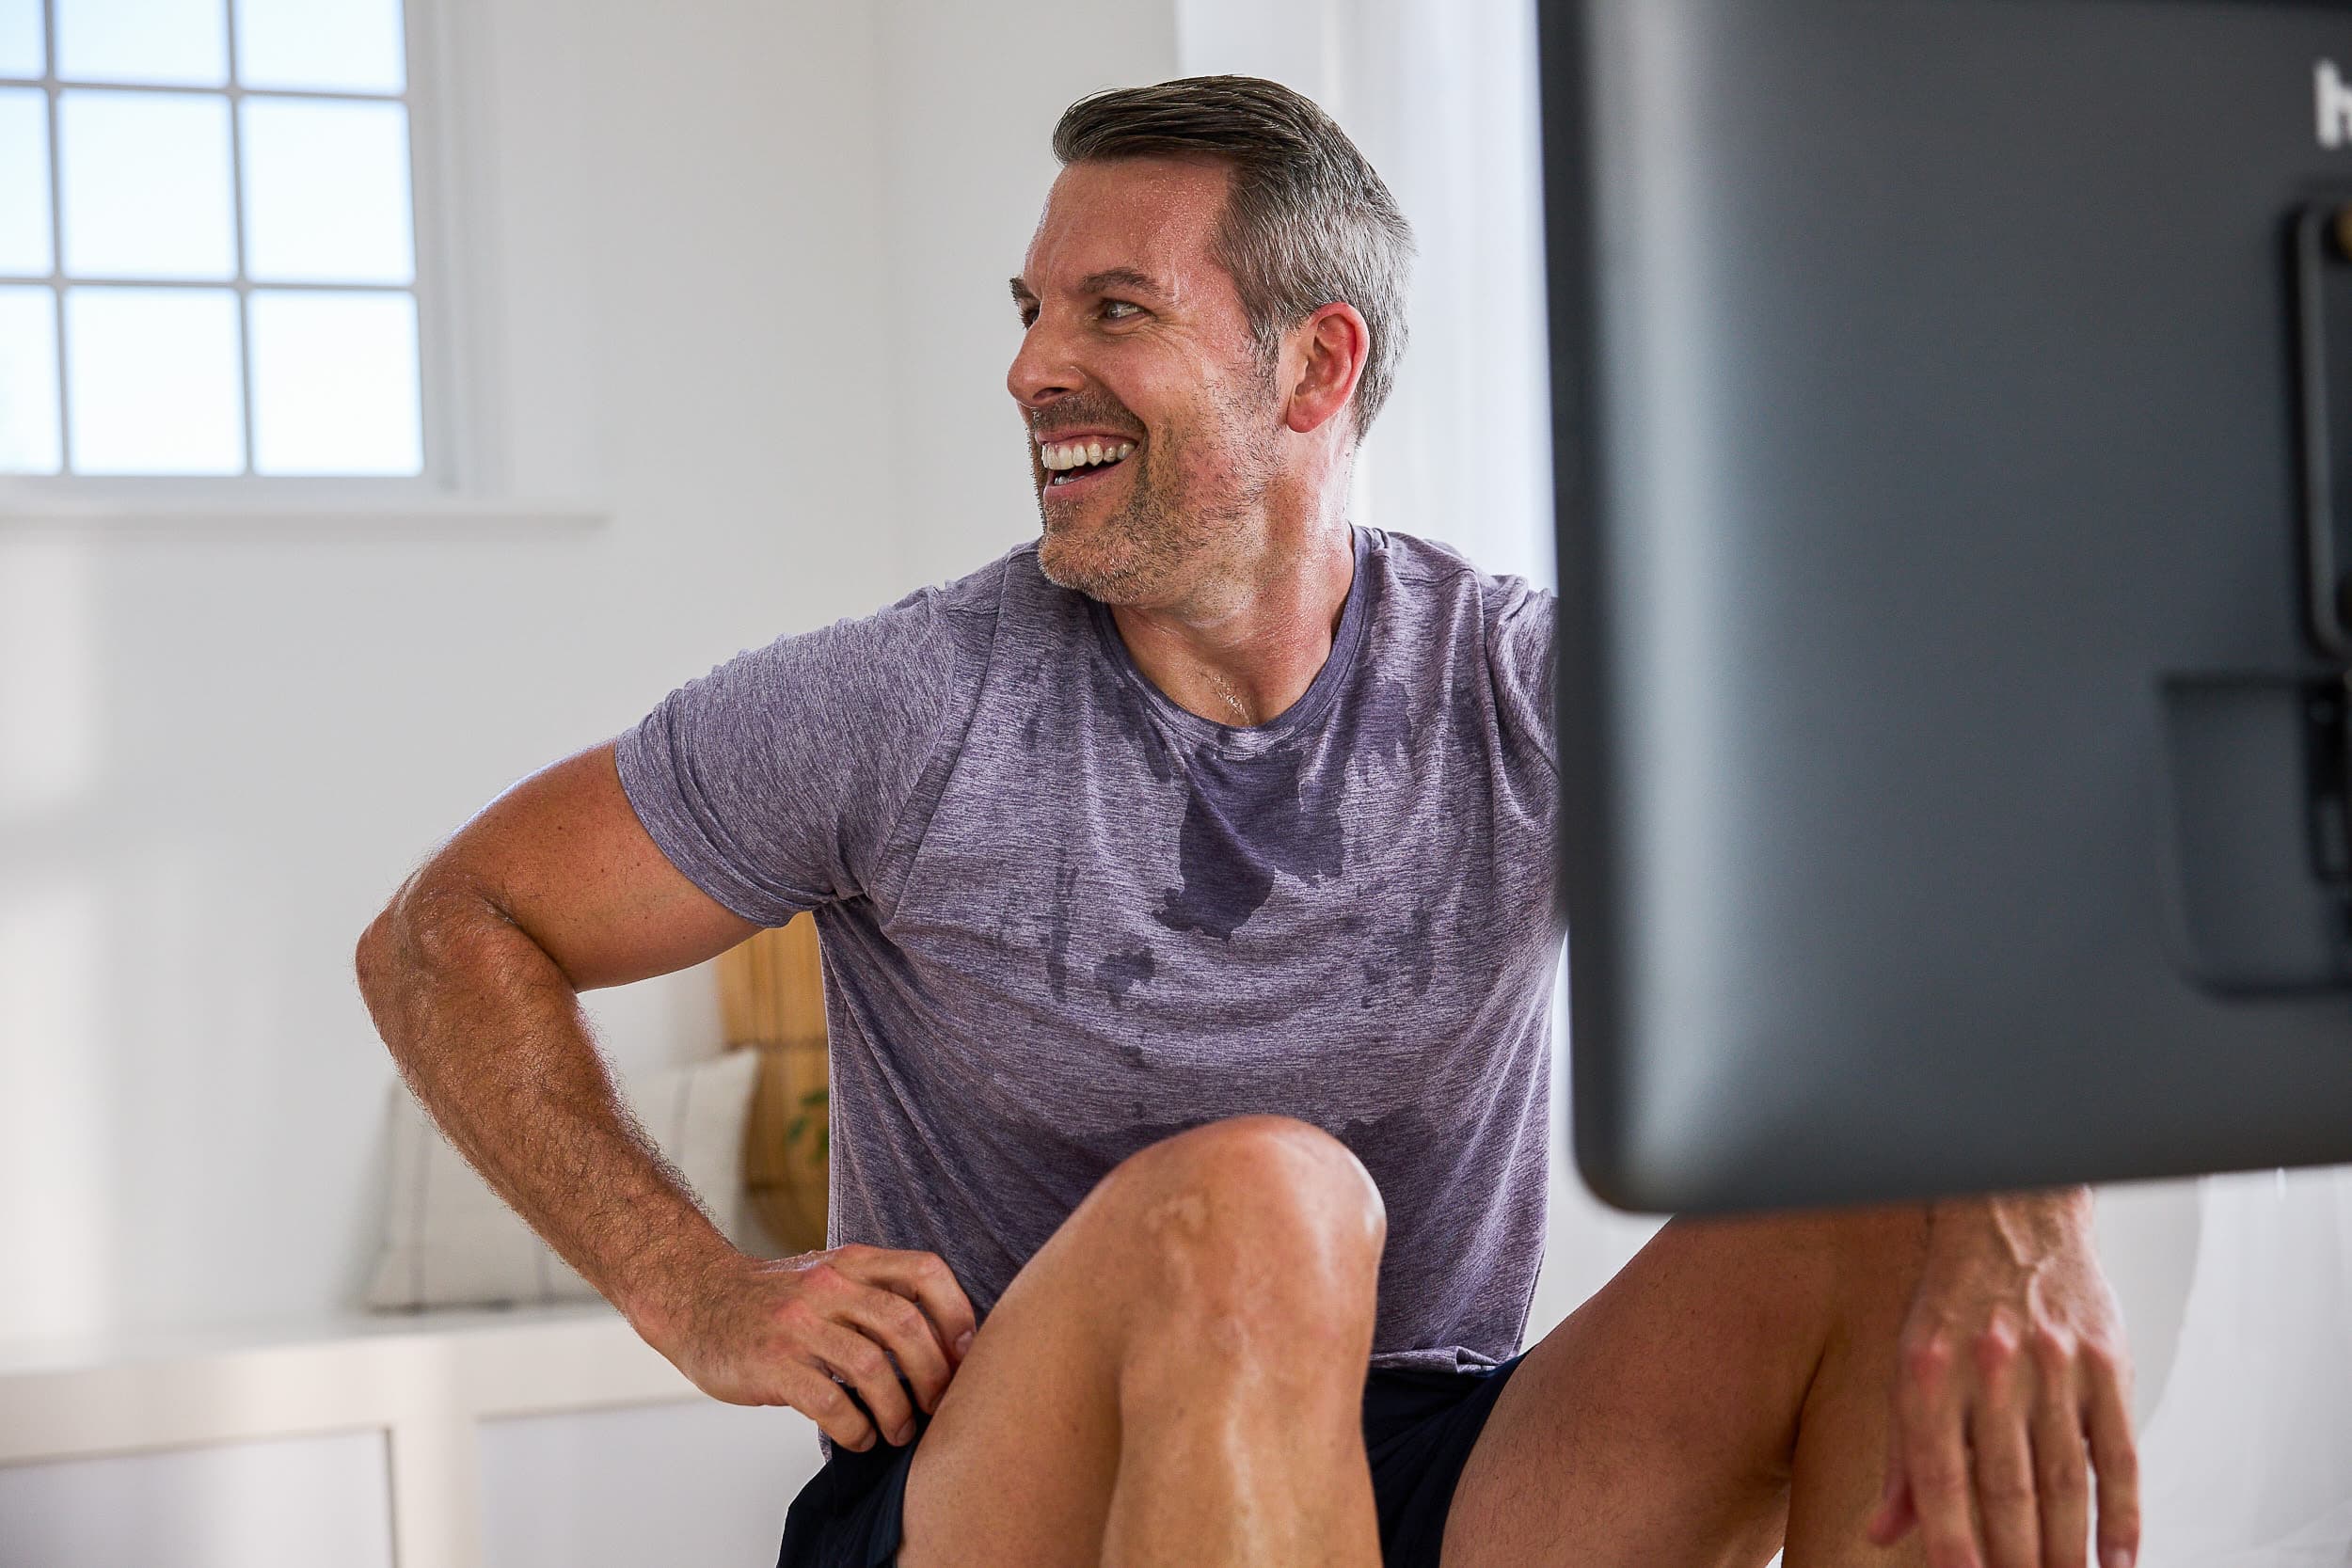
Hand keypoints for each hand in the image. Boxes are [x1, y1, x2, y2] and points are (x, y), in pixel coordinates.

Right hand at [643, 1242, 978, 1451]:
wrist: (697, 1300)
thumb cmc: (776, 1300)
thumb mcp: (830, 1276)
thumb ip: (877, 1294)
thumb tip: (948, 1343)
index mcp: (851, 1261)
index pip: (925, 1271)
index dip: (957, 1313)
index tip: (966, 1353)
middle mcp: (828, 1285)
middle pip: (905, 1325)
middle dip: (933, 1375)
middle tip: (938, 1406)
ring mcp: (798, 1324)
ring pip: (872, 1369)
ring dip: (897, 1410)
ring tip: (899, 1431)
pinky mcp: (772, 1363)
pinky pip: (830, 1403)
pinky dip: (856, 1430)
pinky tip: (860, 1437)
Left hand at [1868, 1190, 2138, 1567]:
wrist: (2013, 1213)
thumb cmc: (1953, 1296)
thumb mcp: (1907, 1363)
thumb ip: (1901, 1454)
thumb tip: (1883, 1531)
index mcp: (1927, 1373)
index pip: (1940, 1477)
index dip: (1951, 1541)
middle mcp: (1987, 1369)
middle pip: (2007, 1491)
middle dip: (2016, 1561)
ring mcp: (2052, 1367)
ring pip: (2064, 1482)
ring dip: (2068, 1552)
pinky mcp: (2105, 1363)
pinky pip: (2117, 1454)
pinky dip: (2122, 1515)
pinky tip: (2118, 1559)